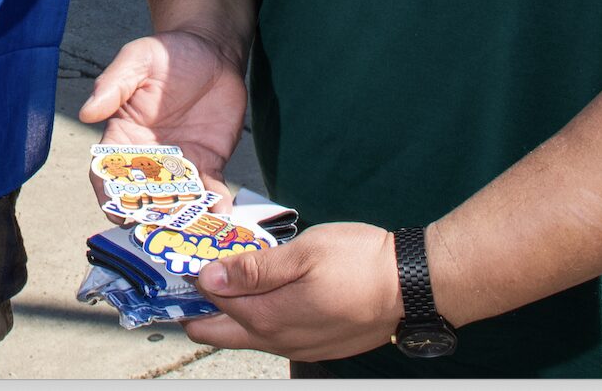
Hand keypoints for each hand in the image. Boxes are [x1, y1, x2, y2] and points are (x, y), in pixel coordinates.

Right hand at [78, 29, 247, 214]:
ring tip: (191, 229)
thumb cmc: (166, 54)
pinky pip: (209, 191)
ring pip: (175, 200)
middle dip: (147, 215)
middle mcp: (148, 158)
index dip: (108, 195)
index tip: (116, 210)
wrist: (211, 50)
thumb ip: (112, 86)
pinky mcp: (209, 164)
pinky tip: (221, 212)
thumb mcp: (136, 61)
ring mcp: (180, 164)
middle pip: (141, 196)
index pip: (106, 173)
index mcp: (122, 137)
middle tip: (157, 229)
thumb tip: (86, 113)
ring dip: (181, 217)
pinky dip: (214, 204)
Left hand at [183, 222, 402, 362]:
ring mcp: (299, 348)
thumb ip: (253, 269)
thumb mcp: (302, 253)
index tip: (187, 258)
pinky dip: (259, 317)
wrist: (413, 286)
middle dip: (198, 308)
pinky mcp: (316, 347)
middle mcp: (278, 342)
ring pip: (246, 336)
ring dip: (230, 312)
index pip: (212, 302)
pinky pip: (273, 337)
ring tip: (230, 277)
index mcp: (268, 318)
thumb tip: (209, 278)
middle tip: (196, 276)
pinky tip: (267, 292)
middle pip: (218, 333)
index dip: (196, 280)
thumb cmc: (361, 262)